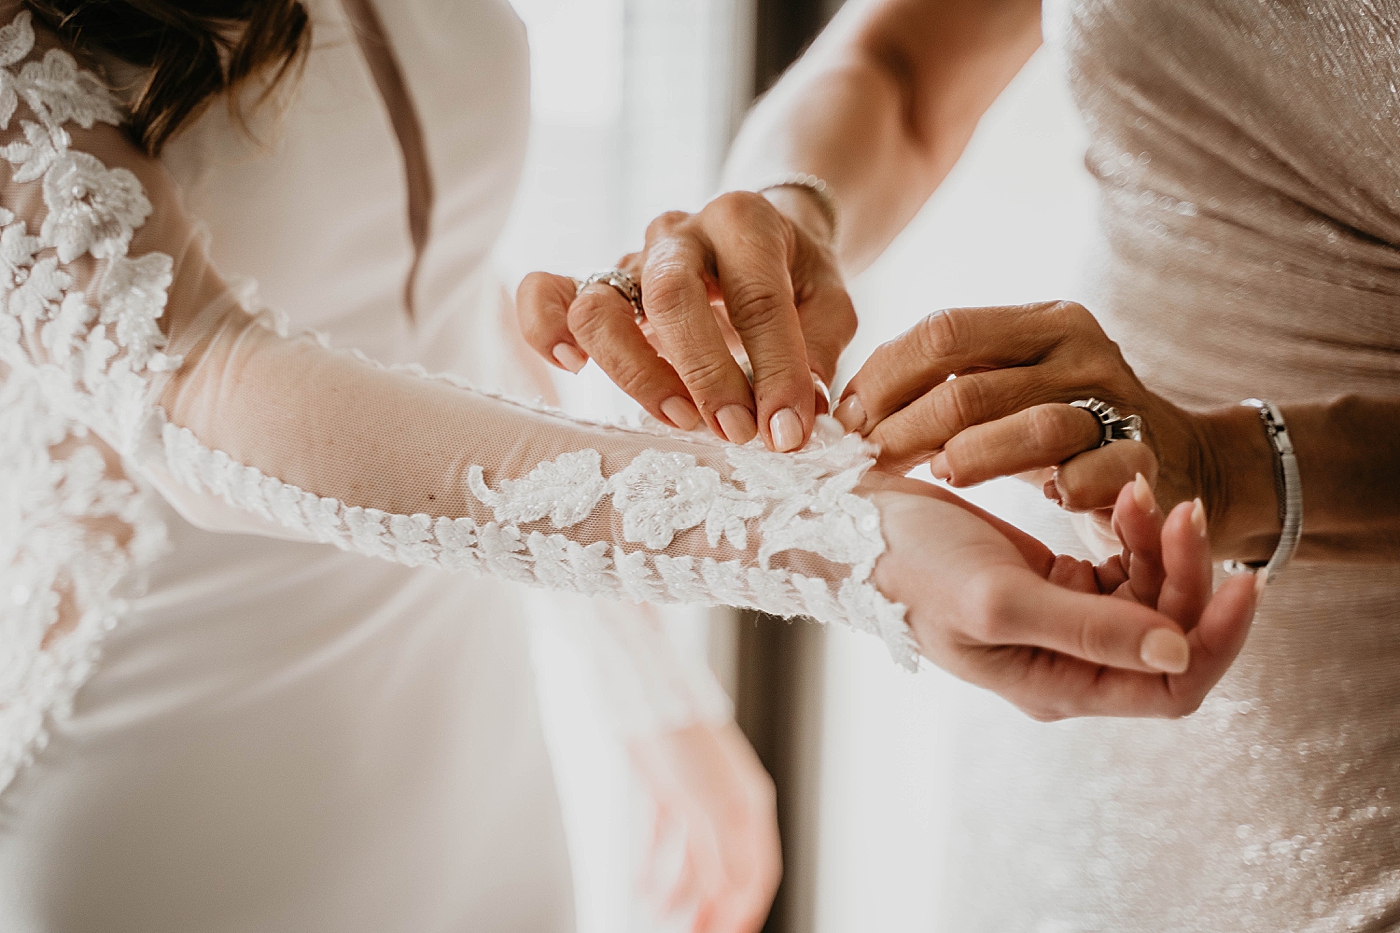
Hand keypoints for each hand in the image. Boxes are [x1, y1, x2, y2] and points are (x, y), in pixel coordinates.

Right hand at [516, 188, 854, 451]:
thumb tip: (799, 419)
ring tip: (680, 419)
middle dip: (705, 374)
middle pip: (671, 294)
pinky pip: (546, 292)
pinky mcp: (598, 285)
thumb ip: (818, 356)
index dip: (776, 370)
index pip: (758, 297)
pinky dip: (546, 330)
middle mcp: (680, 232)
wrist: (762, 238)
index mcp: (746, 221)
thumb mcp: (831, 306)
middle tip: (737, 432)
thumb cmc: (797, 278)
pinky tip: (574, 369)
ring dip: (637, 373)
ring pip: (600, 304)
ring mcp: (632, 258)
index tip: (788, 431)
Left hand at [629, 720, 781, 932]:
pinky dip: (656, 866)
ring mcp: (698, 799)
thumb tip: (732, 892)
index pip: (759, 872)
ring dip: (680, 892)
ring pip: (696, 860)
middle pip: (728, 870)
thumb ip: (719, 850)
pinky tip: (642, 886)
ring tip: (660, 915)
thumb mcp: (703, 803)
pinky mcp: (668, 792)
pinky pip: (666, 841)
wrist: (643, 697)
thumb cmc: (679, 741)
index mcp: (750, 806)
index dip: (746, 909)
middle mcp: (729, 805)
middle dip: (714, 909)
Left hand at [836, 301, 1229, 544]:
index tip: (845, 421)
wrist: (1177, 462)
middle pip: (969, 384)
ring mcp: (1117, 402)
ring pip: (1030, 426)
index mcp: (1040, 321)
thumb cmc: (1060, 428)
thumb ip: (943, 382)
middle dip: (904, 429)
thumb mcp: (1007, 387)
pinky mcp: (1145, 458)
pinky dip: (1061, 489)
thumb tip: (844, 408)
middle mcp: (1080, 350)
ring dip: (970, 457)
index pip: (941, 332)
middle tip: (868, 464)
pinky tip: (1038, 501)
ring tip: (939, 477)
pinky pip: (1094, 474)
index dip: (883, 377)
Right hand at [867, 472, 1258, 719]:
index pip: (1170, 687)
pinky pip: (1121, 566)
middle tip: (1182, 506)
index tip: (1241, 576)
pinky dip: (1131, 531)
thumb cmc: (911, 563)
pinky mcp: (1054, 582)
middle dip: (1188, 574)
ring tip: (1138, 490)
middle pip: (1170, 637)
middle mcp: (1066, 664)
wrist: (855, 522)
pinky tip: (1121, 494)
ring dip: (1160, 545)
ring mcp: (1062, 622)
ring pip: (1151, 597)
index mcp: (1054, 687)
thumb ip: (1090, 630)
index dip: (1215, 640)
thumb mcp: (999, 598)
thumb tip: (1180, 654)